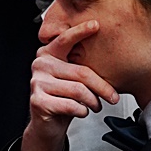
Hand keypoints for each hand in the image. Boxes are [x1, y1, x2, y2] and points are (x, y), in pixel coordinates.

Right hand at [20, 21, 119, 150]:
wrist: (47, 125)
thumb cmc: (63, 99)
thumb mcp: (72, 78)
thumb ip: (81, 66)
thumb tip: (109, 59)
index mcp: (48, 54)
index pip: (65, 39)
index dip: (80, 31)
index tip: (96, 25)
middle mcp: (40, 64)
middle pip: (81, 72)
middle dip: (102, 87)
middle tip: (113, 97)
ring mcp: (37, 82)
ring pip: (78, 90)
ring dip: (93, 101)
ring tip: (96, 105)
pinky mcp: (38, 101)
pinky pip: (71, 105)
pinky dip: (82, 111)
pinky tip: (82, 112)